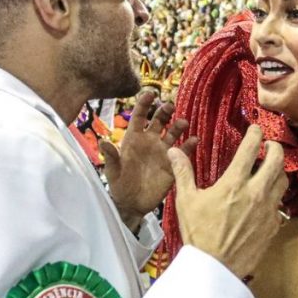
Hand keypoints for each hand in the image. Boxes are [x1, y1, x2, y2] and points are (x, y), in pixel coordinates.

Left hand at [101, 91, 196, 228]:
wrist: (132, 204)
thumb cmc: (119, 185)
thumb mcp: (113, 171)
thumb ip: (111, 157)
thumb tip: (103, 142)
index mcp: (134, 139)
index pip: (139, 116)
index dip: (144, 104)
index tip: (150, 93)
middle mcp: (150, 141)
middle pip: (158, 121)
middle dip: (164, 112)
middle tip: (169, 105)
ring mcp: (162, 151)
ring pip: (172, 133)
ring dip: (178, 126)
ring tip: (182, 123)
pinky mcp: (172, 164)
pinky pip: (183, 152)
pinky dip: (189, 145)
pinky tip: (194, 140)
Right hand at [168, 125, 288, 277]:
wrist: (214, 267)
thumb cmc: (198, 233)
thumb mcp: (186, 201)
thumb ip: (183, 172)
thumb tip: (173, 151)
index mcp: (234, 182)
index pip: (251, 148)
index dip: (256, 133)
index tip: (255, 129)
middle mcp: (256, 192)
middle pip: (277, 160)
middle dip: (275, 148)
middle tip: (268, 146)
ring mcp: (268, 209)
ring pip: (283, 181)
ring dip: (278, 170)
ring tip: (269, 169)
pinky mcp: (273, 225)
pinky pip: (279, 204)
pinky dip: (274, 196)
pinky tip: (265, 199)